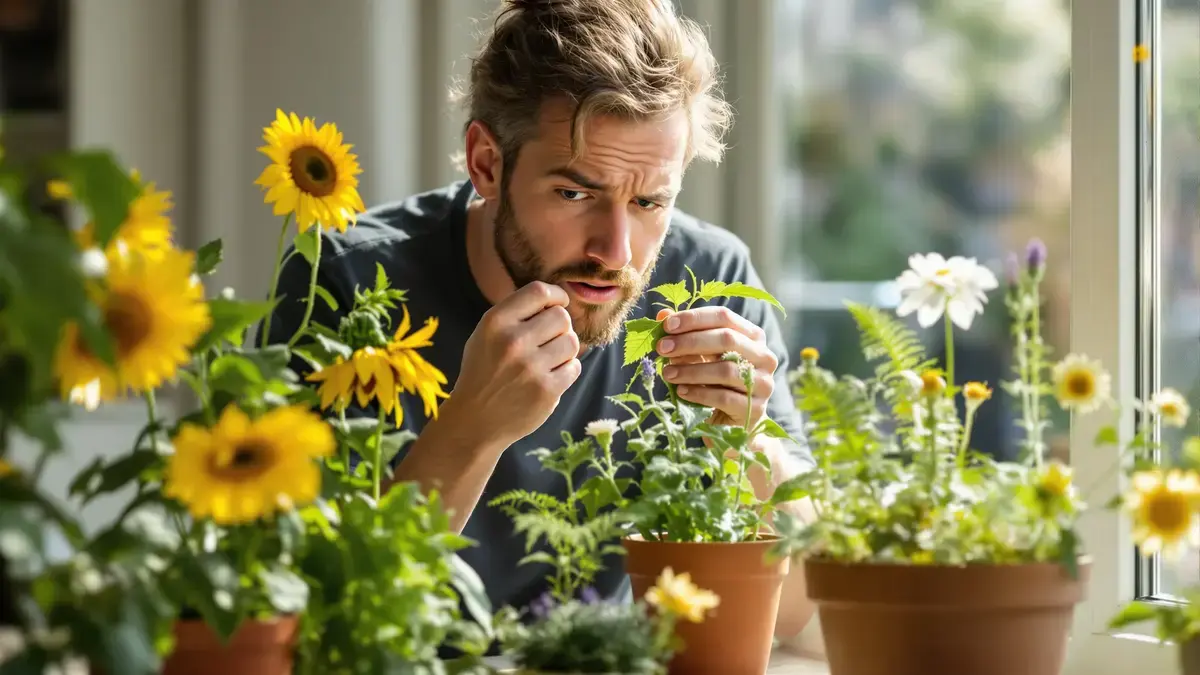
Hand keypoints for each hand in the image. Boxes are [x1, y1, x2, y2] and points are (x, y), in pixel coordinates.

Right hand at [451, 281, 581, 444]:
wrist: (474, 421)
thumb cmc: (484, 372)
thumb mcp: (486, 334)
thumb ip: (516, 314)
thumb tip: (557, 299)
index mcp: (495, 322)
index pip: (539, 292)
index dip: (556, 295)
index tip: (559, 303)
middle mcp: (513, 341)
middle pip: (561, 317)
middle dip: (560, 327)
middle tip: (548, 341)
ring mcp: (530, 367)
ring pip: (572, 342)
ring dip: (565, 350)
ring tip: (548, 360)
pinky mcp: (546, 390)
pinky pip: (574, 367)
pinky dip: (566, 371)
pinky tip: (549, 377)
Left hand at [654, 306, 776, 426]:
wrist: (731, 423)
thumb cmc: (714, 383)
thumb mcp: (700, 356)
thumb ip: (685, 335)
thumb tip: (663, 315)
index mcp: (753, 336)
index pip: (724, 317)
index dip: (694, 319)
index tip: (667, 325)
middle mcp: (764, 356)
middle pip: (727, 339)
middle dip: (690, 342)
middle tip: (662, 348)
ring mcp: (763, 383)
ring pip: (725, 370)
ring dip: (691, 370)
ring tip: (668, 373)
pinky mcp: (756, 409)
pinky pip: (724, 397)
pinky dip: (699, 393)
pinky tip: (681, 392)